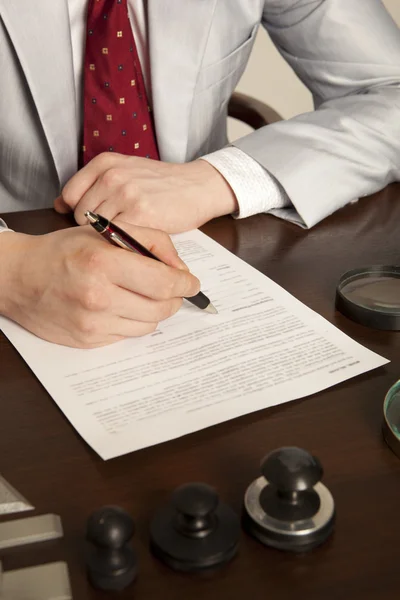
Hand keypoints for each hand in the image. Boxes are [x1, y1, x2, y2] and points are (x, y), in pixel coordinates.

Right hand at [0, 223, 198, 347]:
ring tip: (139, 294)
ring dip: (153, 310)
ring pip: (149, 325)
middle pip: (162, 308)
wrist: (19, 276)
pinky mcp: (88, 341)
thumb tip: (181, 270)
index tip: (191, 283)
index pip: (164, 282)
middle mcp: (98, 296)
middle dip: (173, 298)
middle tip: (169, 289)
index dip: (185, 284)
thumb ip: (151, 241)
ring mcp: (92, 323)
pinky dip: (131, 321)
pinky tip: (118, 306)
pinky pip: (127, 335)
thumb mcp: (107, 231)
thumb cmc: (64, 250)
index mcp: (104, 263)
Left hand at [54, 153, 237, 232]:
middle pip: (80, 215)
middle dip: (94, 228)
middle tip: (117, 229)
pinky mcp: (140, 214)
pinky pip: (116, 236)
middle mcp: (112, 175)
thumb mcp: (124, 172)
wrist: (198, 186)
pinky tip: (136, 238)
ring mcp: (125, 194)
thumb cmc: (161, 184)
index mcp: (105, 162)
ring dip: (109, 238)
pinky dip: (123, 243)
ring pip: (97, 229)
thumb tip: (59, 205)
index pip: (69, 195)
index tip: (96, 218)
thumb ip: (91, 185)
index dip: (79, 213)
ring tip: (127, 234)